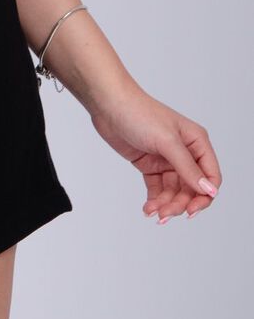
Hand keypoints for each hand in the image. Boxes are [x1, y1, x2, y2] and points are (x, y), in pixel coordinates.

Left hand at [87, 79, 221, 222]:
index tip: (190, 211)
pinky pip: (158, 188)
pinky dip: (155, 200)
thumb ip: (187, 167)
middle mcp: (184, 152)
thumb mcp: (167, 141)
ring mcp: (166, 159)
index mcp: (196, 142)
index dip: (204, 196)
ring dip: (166, 204)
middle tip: (165, 214)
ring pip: (174, 191)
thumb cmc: (139, 113)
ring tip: (153, 212)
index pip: (210, 176)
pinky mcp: (149, 164)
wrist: (108, 104)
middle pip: (191, 188)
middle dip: (180, 203)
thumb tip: (209, 190)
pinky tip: (148, 209)